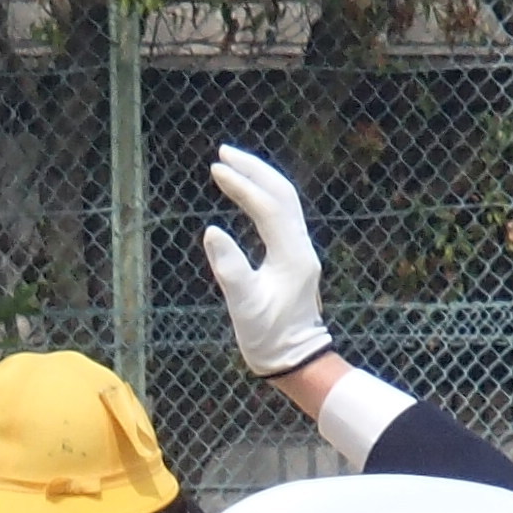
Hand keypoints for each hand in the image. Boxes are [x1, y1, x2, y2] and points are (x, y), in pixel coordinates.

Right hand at [201, 144, 335, 377]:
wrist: (296, 359)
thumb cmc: (269, 338)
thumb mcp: (244, 306)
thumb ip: (230, 268)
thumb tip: (211, 231)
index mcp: (291, 255)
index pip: (266, 207)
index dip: (242, 186)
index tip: (216, 170)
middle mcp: (301, 246)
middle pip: (282, 193)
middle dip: (254, 169)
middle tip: (224, 152)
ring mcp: (300, 250)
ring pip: (285, 201)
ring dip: (261, 178)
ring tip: (233, 164)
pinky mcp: (294, 257)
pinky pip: (282, 214)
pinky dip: (265, 196)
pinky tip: (248, 194)